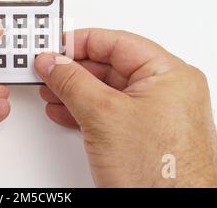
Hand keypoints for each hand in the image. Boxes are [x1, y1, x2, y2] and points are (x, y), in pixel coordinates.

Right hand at [35, 28, 216, 186]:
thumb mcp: (104, 115)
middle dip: (74, 69)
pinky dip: (84, 110)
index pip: (117, 43)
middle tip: (47, 68)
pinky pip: (109, 112)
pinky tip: (63, 110)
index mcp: (169, 74)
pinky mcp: (143, 135)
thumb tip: (52, 62)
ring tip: (50, 89)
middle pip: (110, 66)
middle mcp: (166, 91)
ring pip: (106, 91)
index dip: (82, 42)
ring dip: (74, 90)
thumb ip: (73, 82)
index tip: (55, 46)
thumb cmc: (161, 175)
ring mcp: (155, 114)